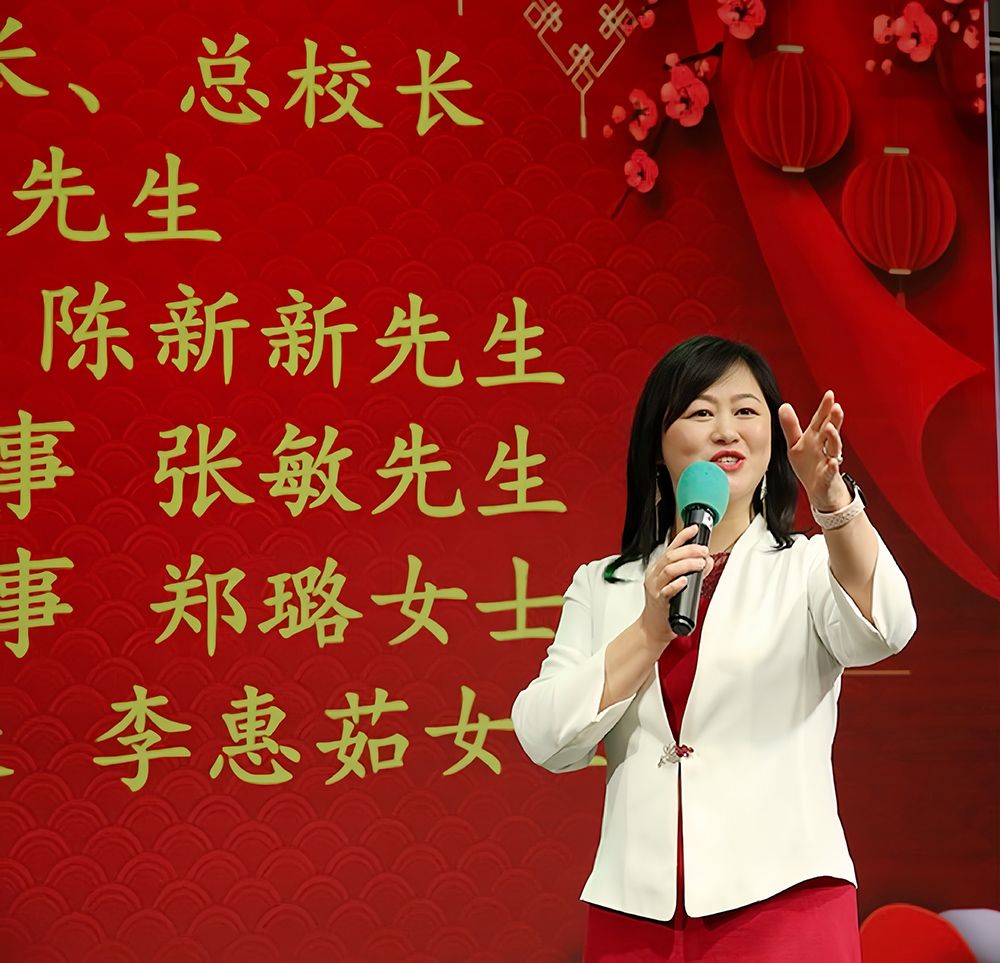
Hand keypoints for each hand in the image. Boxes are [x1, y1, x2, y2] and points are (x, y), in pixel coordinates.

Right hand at [639, 524, 712, 644]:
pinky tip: (685, 581)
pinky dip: (676, 584)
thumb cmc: (665, 606)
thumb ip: (694, 572)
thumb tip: (708, 561)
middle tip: (703, 551)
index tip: (694, 529)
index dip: (683, 537)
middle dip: (689, 550)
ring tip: (700, 563)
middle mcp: (655, 575)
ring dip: (686, 564)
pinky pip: (667, 590)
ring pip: (669, 569)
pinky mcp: (659, 601)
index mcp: (659, 568)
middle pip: (670, 556)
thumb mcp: (678, 585)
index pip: (671, 547)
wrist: (653, 628)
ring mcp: (656, 588)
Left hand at [778, 390, 851, 512]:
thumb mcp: (796, 444)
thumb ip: (791, 426)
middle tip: (836, 407)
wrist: (820, 491)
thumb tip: (784, 405)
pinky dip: (832, 468)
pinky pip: (831, 472)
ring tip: (830, 428)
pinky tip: (832, 463)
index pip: (821, 420)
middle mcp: (825, 447)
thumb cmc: (809, 465)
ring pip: (833, 449)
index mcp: (816, 438)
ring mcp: (828, 461)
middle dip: (834, 419)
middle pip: (830, 431)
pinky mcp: (828, 477)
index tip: (830, 394)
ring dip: (833, 438)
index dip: (825, 408)